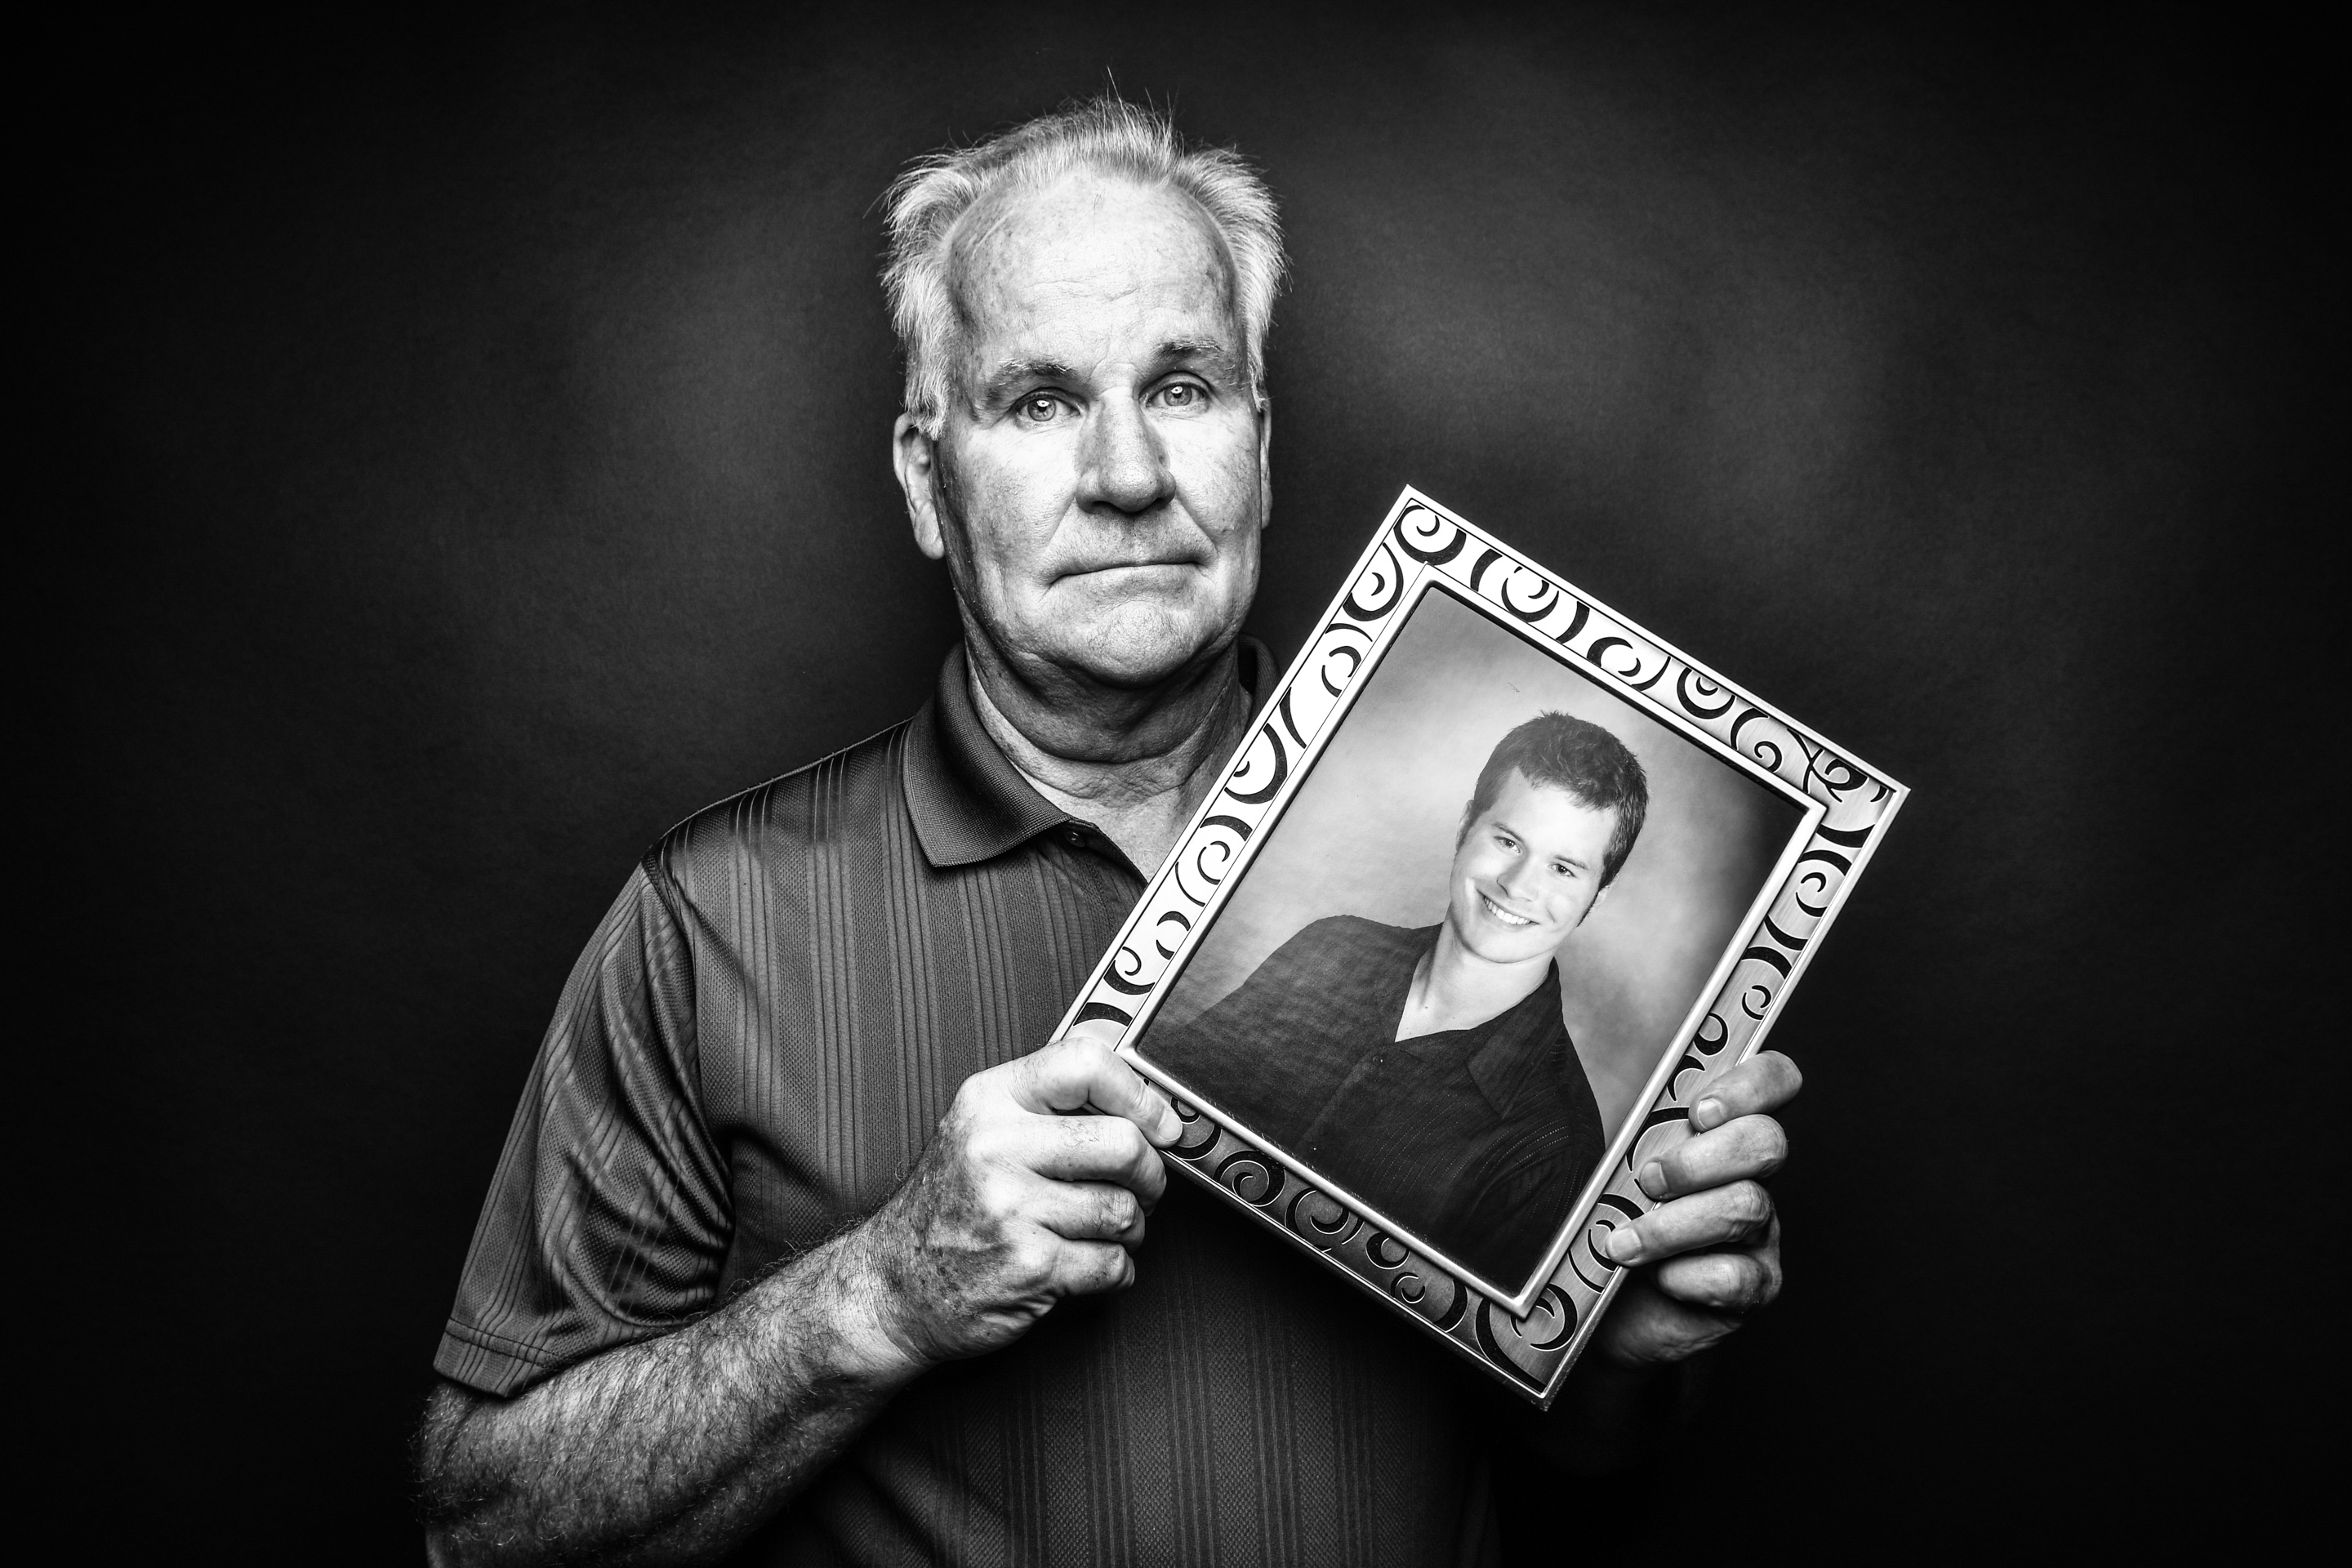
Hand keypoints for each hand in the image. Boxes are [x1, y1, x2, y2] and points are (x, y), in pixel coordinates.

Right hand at [843, 1032, 1180, 1371]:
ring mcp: (1011, 1209)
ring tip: (1099, 1232)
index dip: (1141, 1094)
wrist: (893, 1287)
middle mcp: (996, 1147)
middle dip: (1150, 1175)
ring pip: (1123, 1210)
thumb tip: (1146, 1105)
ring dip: (1129, 1230)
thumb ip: (1048, 1106)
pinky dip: (1114, 1272)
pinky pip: (1112, 1264)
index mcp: (990, 1099)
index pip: (1085, 1064)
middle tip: (1140, 1189)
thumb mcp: (980, 1130)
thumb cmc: (950, 1208)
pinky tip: (1085, 1267)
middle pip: (1123, 1144)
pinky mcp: (1028, 1266)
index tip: (1162, 1124)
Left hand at [1592, 1051, 1798, 1367]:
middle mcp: (1750, 1175)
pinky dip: (1685, 1277)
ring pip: (1747, 1207)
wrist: (1596, 1306)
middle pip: (1766, 1142)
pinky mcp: (1754, 1287)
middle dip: (1699, 1160)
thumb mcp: (1603, 1159)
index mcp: (1720, 1130)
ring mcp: (1760, 1232)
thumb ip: (1612, 1119)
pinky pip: (1735, 1277)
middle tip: (1647, 1180)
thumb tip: (1580, 1067)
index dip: (1752, 1084)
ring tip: (1621, 1244)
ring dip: (1673, 1225)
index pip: (1773, 1081)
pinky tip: (1655, 1279)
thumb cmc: (1600, 1218)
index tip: (1699, 1111)